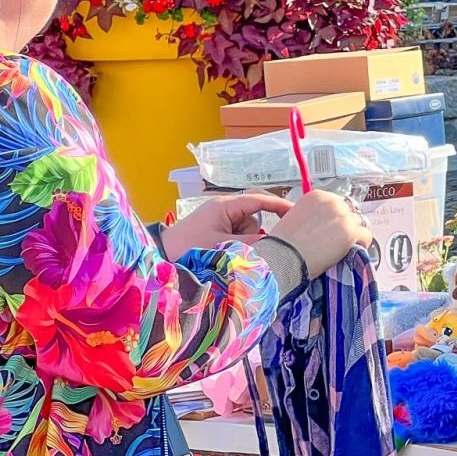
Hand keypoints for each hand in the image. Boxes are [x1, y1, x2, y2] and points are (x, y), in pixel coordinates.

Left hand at [162, 192, 293, 258]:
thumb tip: (274, 246)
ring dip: (244, 241)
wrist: (159, 256)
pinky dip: (236, 243)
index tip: (297, 212)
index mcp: (225, 206)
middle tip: (259, 246)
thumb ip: (251, 245)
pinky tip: (225, 253)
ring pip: (246, 227)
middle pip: (253, 215)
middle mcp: (223, 208)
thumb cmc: (189, 248)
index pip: (259, 199)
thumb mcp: (224, 247)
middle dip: (256, 232)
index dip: (279, 205)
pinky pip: (235, 233)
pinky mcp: (214, 228)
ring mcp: (218, 218)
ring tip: (229, 254)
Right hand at [270, 190, 373, 277]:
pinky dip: (362, 244)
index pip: (338, 202)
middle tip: (339, 238)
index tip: (334, 226)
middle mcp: (332, 202)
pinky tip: (351, 251)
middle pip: (350, 211)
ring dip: (354, 233)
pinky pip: (366, 236)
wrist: (283, 258)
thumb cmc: (284, 244)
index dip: (337, 216)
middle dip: (346, 224)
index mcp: (317, 196)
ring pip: (360, 223)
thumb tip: (322, 220)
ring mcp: (343, 216)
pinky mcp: (351, 232)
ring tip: (345, 246)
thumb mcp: (294, 218)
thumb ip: (312, 214)